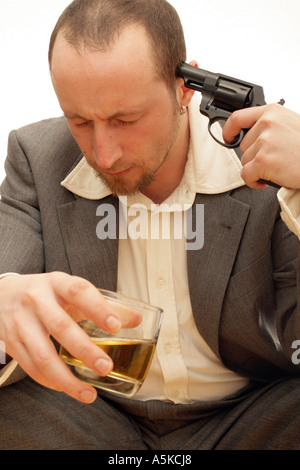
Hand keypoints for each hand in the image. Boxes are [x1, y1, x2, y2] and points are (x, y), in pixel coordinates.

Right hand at [0, 272, 140, 402]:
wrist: (4, 294)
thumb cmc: (47, 293)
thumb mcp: (71, 290)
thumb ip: (104, 304)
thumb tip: (136, 319)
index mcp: (56, 282)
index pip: (78, 290)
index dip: (98, 308)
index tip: (116, 327)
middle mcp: (36, 300)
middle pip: (61, 326)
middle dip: (85, 350)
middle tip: (107, 367)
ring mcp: (21, 322)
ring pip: (43, 355)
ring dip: (67, 379)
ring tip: (89, 393)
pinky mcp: (12, 342)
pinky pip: (32, 367)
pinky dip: (51, 382)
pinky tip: (67, 388)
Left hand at [222, 104, 299, 188]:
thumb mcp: (290, 124)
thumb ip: (270, 126)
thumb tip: (251, 136)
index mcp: (272, 112)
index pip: (238, 117)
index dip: (228, 129)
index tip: (228, 137)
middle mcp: (266, 124)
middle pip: (242, 146)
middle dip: (254, 156)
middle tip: (274, 159)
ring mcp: (265, 141)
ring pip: (244, 161)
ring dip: (256, 169)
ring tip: (276, 168)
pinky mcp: (264, 160)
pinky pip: (246, 175)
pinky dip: (253, 181)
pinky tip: (266, 180)